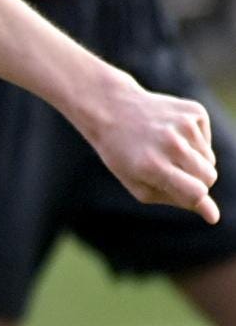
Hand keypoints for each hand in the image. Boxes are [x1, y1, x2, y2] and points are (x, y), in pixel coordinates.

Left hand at [85, 75, 219, 222]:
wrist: (112, 109)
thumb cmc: (123, 155)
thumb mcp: (140, 185)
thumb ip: (177, 201)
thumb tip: (214, 217)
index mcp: (153, 166)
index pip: (197, 193)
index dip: (196, 199)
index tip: (187, 194)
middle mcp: (171, 144)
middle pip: (209, 177)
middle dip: (195, 180)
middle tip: (168, 169)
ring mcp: (184, 125)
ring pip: (210, 160)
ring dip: (193, 161)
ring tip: (164, 149)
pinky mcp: (194, 111)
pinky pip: (206, 141)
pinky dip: (194, 142)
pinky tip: (170, 133)